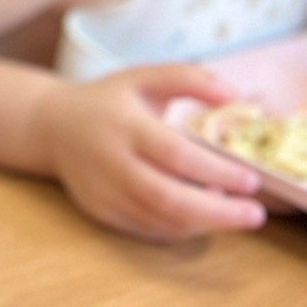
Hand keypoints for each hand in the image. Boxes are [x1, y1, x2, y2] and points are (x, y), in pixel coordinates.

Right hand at [36, 64, 263, 241]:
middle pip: (167, 198)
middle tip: (255, 214)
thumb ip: (189, 78)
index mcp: (123, 124)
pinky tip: (199, 215)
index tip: (252, 180)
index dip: (217, 171)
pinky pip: (147, 229)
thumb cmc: (109, 101)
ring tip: (230, 211)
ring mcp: (101, 190)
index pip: (175, 155)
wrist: (51, 126)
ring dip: (203, 222)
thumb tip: (236, 97)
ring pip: (159, 219)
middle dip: (218, 213)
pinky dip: (180, 228)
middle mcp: (109, 161)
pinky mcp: (99, 211)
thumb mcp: (144, 77)